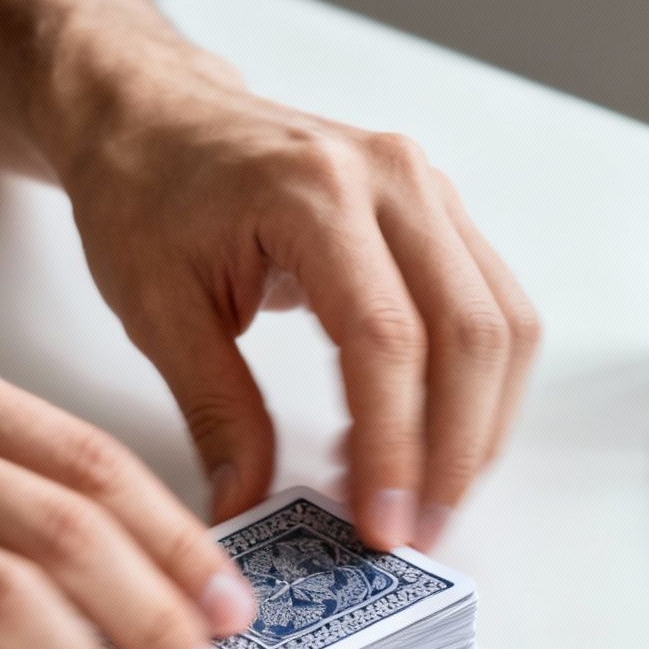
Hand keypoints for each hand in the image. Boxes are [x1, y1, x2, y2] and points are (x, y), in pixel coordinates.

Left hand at [50, 55, 541, 551]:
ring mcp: (428, 191)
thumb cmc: (145, 192)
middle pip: (470, 334)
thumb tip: (249, 512)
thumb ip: (215, 412)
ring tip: (416, 501)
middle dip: (454, 452)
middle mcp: (392, 179)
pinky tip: (416, 443)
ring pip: (503, 325)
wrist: (155, 113)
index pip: (387, 337)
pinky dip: (473, 390)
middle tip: (415, 535)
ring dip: (477, 428)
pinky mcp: (440, 214)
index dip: (395, 445)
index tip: (382, 528)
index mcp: (313, 192)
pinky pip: (493, 309)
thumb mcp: (155, 309)